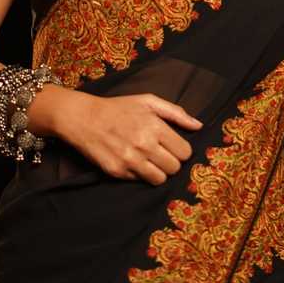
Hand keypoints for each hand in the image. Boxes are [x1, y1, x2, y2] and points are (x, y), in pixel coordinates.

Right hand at [54, 89, 202, 185]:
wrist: (85, 118)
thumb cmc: (119, 108)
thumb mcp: (148, 101)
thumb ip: (176, 113)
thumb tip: (198, 126)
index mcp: (155, 126)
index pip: (185, 152)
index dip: (182, 150)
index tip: (173, 147)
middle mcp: (144, 145)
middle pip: (174, 168)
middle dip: (171, 162)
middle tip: (161, 154)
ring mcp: (130, 160)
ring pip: (160, 179)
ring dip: (158, 172)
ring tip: (150, 160)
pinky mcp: (117, 172)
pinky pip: (140, 181)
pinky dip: (139, 174)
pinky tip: (132, 161)